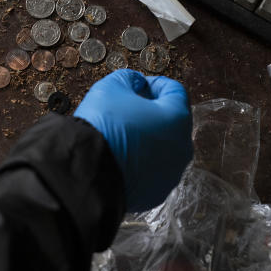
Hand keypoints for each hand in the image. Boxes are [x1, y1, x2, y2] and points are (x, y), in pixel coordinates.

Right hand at [75, 69, 192, 211]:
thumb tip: (135, 84)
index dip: (154, 83)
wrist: (88, 172)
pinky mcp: (156, 192)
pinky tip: (121, 156)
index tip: (139, 85)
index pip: (174, 91)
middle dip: (152, 113)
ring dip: (148, 139)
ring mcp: (171, 173)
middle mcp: (182, 147)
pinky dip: (141, 162)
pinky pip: (152, 170)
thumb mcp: (111, 87)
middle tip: (129, 109)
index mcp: (177, 118)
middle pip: (171, 121)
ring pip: (163, 148)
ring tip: (122, 134)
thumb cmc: (103, 128)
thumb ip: (129, 79)